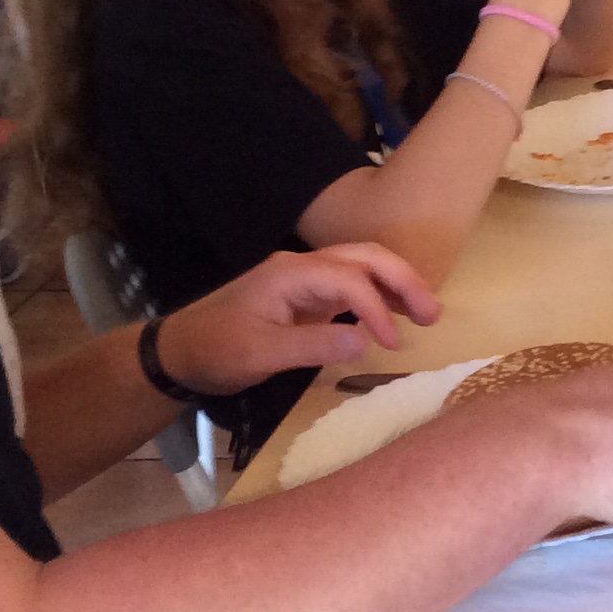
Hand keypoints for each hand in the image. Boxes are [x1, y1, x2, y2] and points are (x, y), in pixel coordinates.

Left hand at [156, 244, 439, 394]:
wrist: (180, 351)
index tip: (390, 344)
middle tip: (432, 315)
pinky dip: (378, 297)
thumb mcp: (260, 354)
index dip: (376, 308)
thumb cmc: (216, 350)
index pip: (349, 280)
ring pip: (361, 267)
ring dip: (395, 285)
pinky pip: (351, 287)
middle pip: (364, 257)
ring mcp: (304, 280)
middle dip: (402, 280)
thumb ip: (312, 345)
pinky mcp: (305, 298)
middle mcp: (302, 267)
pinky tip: (395, 316)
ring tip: (425, 314)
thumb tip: (365, 340)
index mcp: (290, 273)